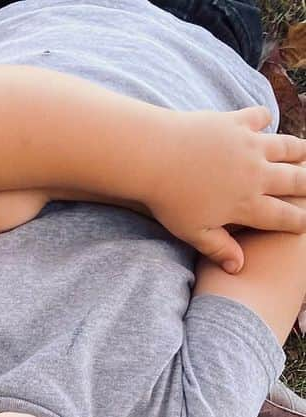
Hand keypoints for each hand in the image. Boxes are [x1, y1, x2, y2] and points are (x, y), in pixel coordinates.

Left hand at [149, 106, 305, 272]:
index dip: (298, 222)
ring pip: (287, 147)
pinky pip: (259, 118)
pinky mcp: (237, 122)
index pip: (283, 217)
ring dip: (299, 150)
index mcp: (247, 204)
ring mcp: (250, 145)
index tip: (305, 225)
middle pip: (295, 180)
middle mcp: (257, 174)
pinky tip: (263, 123)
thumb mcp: (194, 233)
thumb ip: (219, 249)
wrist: (157, 157)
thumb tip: (238, 268)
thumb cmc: (171, 201)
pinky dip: (263, 120)